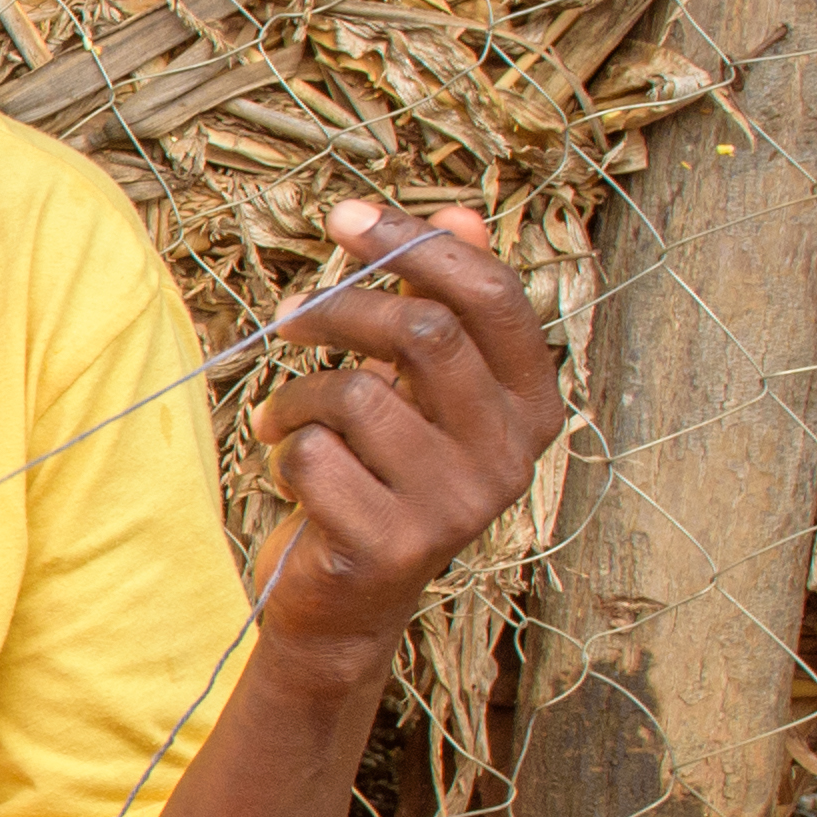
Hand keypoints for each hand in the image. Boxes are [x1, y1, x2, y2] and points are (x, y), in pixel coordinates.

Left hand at [241, 199, 559, 694]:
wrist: (346, 603)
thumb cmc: (380, 474)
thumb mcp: (417, 387)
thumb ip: (443, 305)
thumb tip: (461, 212)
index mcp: (531, 405)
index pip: (492, 298)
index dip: (416, 244)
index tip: (346, 216)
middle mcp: (510, 456)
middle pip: (425, 332)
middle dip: (341, 310)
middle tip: (288, 318)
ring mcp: (458, 505)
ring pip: (358, 393)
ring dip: (299, 396)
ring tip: (285, 419)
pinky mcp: (395, 545)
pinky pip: (316, 455)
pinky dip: (286, 452)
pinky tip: (293, 473)